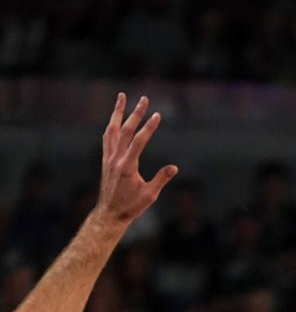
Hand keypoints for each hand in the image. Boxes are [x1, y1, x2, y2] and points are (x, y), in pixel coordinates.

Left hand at [96, 93, 177, 227]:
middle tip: (144, 99)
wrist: (110, 214)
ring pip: (112, 130)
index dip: (148, 127)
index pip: (138, 141)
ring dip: (118, 112)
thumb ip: (161, 180)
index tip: (157, 115)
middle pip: (125, 130)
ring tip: (122, 96)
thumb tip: (174, 168)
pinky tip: (114, 119)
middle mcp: (115, 159)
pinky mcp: (106, 160)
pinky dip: (111, 126)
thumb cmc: (131, 206)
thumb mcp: (149, 196)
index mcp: (127, 166)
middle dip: (135, 113)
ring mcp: (109, 158)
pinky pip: (107, 138)